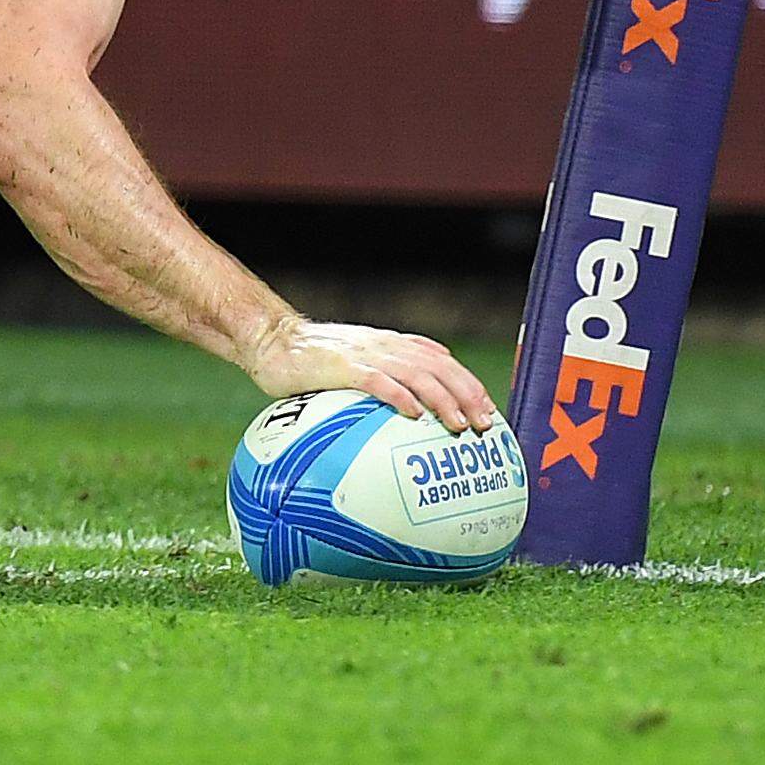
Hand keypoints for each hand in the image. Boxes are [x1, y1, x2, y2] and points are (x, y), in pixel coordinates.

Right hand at [244, 314, 496, 431]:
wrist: (275, 340)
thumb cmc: (315, 358)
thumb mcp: (359, 361)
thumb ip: (390, 369)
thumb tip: (426, 388)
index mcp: (393, 346)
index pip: (443, 362)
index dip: (469, 385)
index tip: (489, 411)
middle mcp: (386, 346)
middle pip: (438, 367)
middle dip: (467, 394)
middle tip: (485, 424)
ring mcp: (366, 355)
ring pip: (416, 373)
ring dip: (442, 398)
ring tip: (459, 423)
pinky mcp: (343, 367)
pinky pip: (377, 381)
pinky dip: (398, 395)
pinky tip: (413, 414)